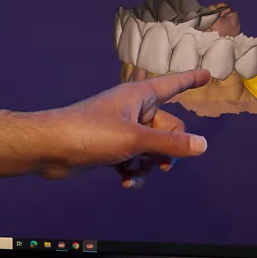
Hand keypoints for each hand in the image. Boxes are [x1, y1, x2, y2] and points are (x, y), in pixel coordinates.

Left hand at [0, 70, 211, 186]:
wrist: (49, 148)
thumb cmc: (90, 134)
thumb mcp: (135, 139)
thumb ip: (170, 143)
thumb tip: (203, 145)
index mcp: (140, 96)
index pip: (173, 85)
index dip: (190, 80)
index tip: (208, 75)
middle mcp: (132, 109)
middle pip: (168, 127)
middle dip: (168, 148)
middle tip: (163, 165)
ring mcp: (120, 128)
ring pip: (151, 147)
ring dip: (149, 164)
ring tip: (136, 174)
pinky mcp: (109, 147)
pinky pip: (134, 158)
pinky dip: (134, 171)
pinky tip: (127, 182)